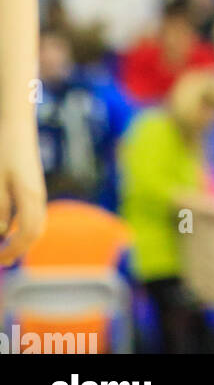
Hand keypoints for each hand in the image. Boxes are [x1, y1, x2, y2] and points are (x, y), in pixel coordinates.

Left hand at [0, 122, 46, 264]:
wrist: (16, 124)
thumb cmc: (4, 150)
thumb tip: (1, 232)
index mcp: (30, 196)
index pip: (27, 234)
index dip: (11, 251)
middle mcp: (38, 196)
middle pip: (36, 232)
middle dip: (19, 249)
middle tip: (1, 260)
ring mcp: (37, 191)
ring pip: (36, 223)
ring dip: (21, 238)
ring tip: (4, 248)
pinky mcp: (33, 185)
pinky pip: (31, 213)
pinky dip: (21, 225)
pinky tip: (6, 226)